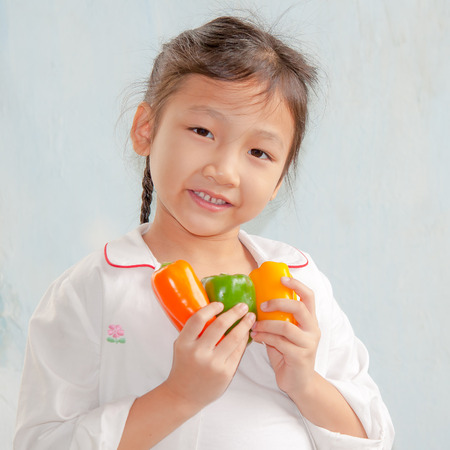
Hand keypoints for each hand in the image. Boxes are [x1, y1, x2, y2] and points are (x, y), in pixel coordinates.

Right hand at [163, 301, 255, 411]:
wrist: (183, 396)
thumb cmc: (184, 367)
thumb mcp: (182, 346)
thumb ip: (195, 332)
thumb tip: (217, 312)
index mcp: (184, 343)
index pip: (198, 319)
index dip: (211, 308)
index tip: (220, 304)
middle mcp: (198, 352)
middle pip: (220, 325)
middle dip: (235, 312)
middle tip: (243, 306)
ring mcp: (213, 363)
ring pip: (234, 337)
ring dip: (245, 324)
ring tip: (250, 317)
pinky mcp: (225, 372)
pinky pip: (238, 351)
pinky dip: (244, 340)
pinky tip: (247, 333)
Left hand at [250, 277, 320, 399]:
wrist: (299, 384)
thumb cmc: (288, 355)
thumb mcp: (284, 334)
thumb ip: (277, 319)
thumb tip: (257, 303)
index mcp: (310, 320)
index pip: (309, 297)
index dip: (296, 285)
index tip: (281, 279)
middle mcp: (312, 330)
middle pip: (299, 308)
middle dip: (277, 303)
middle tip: (262, 305)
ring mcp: (308, 343)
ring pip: (286, 326)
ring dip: (266, 324)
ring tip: (254, 325)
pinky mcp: (300, 356)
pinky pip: (279, 342)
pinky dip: (264, 337)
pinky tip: (256, 336)